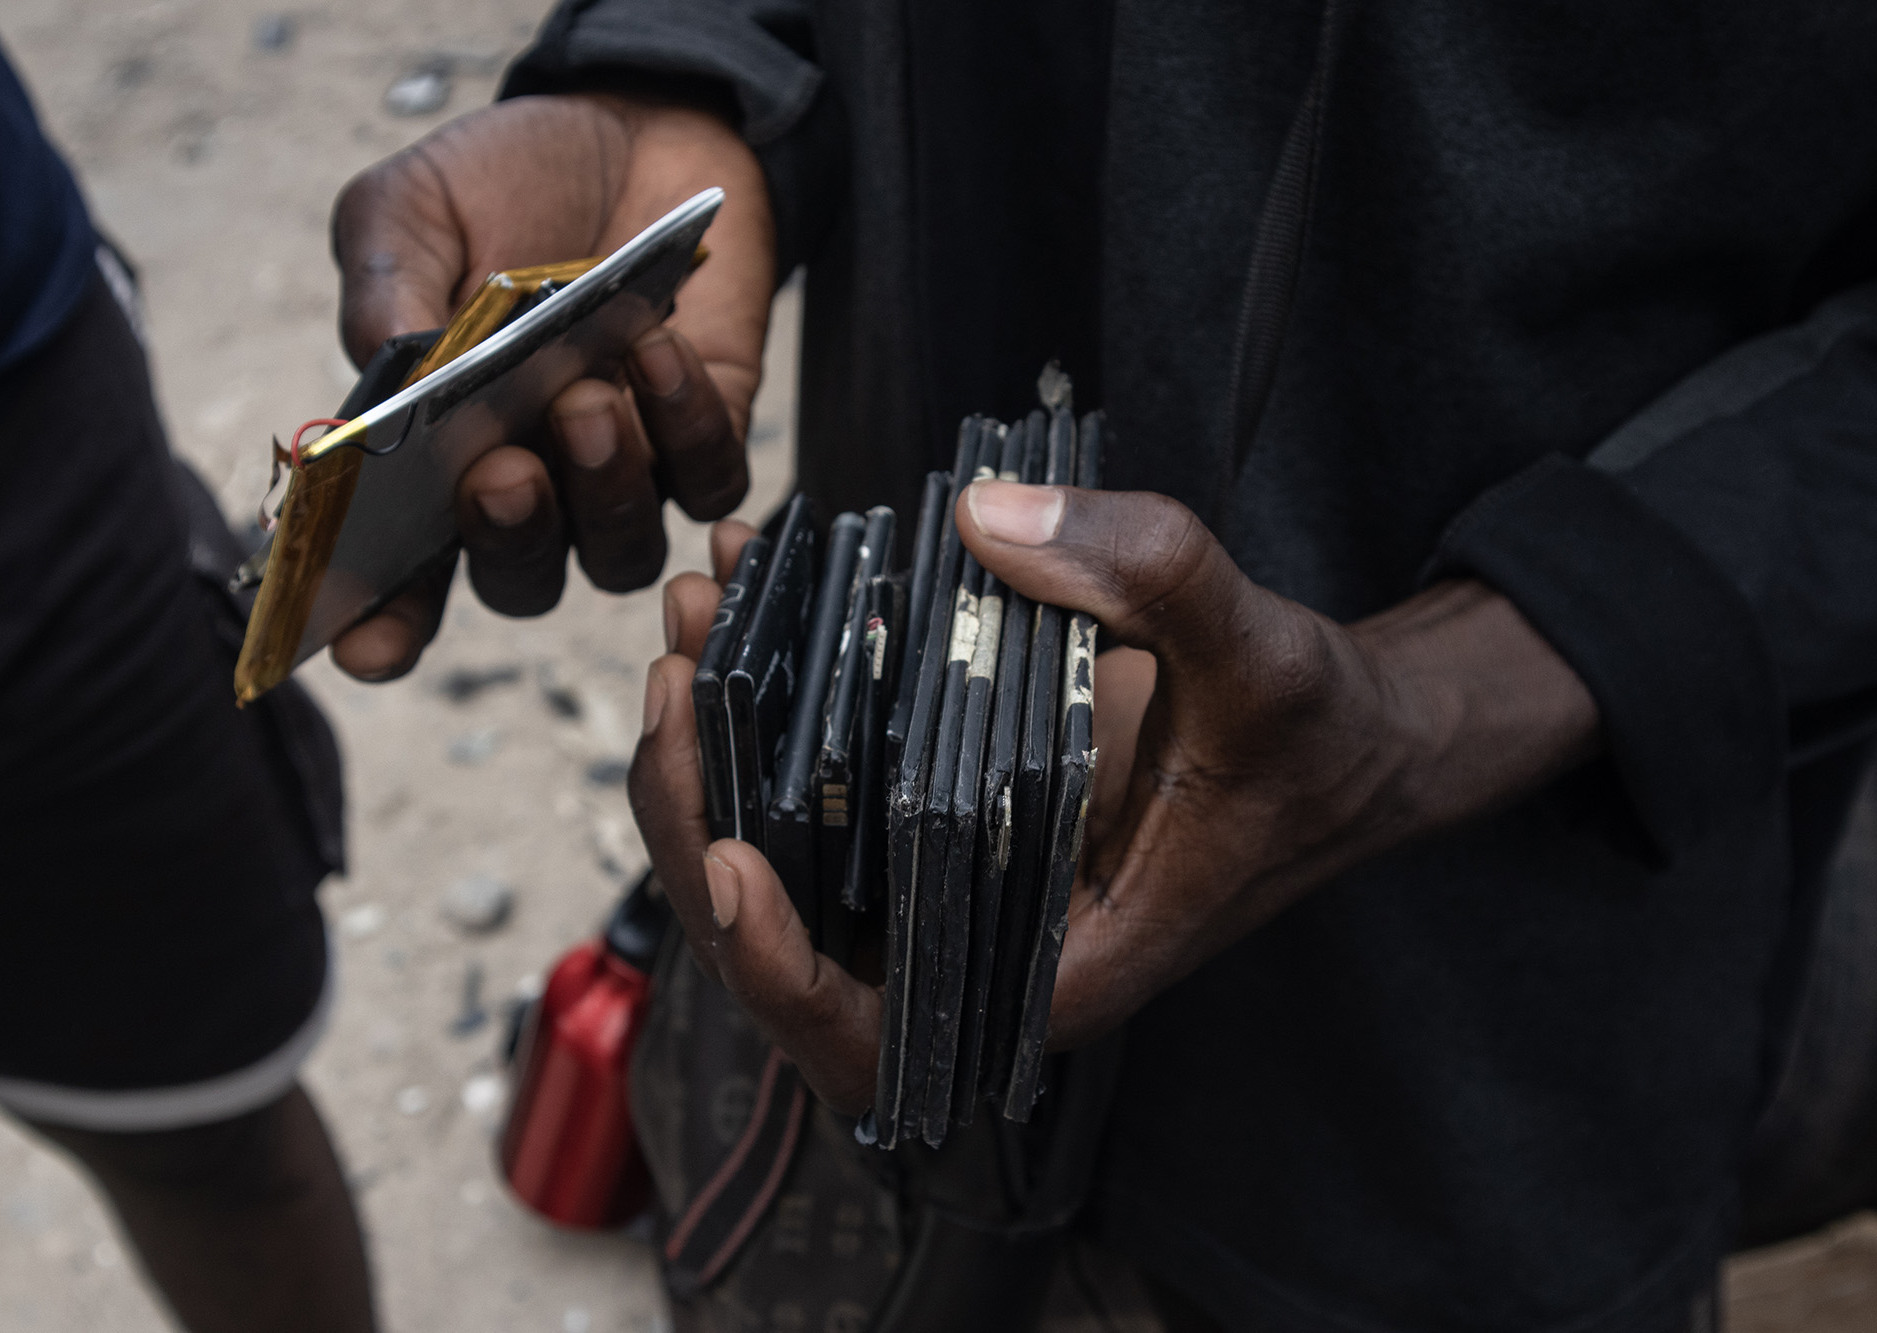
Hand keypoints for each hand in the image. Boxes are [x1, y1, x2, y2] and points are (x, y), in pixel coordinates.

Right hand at [327, 93, 775, 678]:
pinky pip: (706, 482)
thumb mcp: (412, 208)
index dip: (383, 625)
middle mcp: (528, 489)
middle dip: (508, 537)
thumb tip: (385, 364)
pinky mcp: (705, 441)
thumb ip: (384, 285)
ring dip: (602, 485)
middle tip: (504, 468)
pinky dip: (684, 425)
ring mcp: (620, 474)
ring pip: (619, 549)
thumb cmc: (508, 182)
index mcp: (431, 460)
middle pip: (519, 579)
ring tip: (588, 393)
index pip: (402, 578)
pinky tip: (655, 348)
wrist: (633, 128)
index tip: (368, 645)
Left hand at [630, 488, 1600, 1109]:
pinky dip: (765, 697)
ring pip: (777, 849)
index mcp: (1047, 970)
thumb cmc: (1318, 738)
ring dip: (708, 746)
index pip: (869, 1027)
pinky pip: (816, 776)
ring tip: (696, 610)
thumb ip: (1149, 577)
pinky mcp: (937, 806)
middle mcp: (974, 940)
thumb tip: (984, 516)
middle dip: (698, 813)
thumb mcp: (1264, 658)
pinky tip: (749, 592)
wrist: (1346, 736)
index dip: (776, 969)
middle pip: (778, 935)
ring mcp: (945, 874)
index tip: (731, 856)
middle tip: (677, 667)